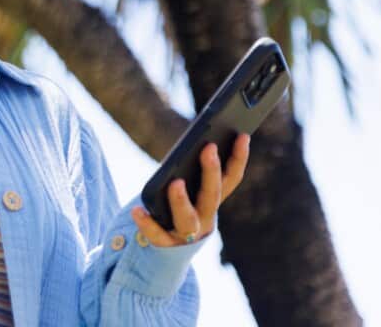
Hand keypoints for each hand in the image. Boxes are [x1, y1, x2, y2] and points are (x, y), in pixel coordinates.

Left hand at [130, 133, 249, 246]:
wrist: (168, 246)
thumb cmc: (177, 205)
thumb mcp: (186, 186)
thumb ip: (189, 168)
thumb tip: (191, 140)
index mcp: (213, 200)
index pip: (231, 179)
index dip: (239, 158)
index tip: (242, 135)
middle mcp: (206, 218)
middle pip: (212, 196)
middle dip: (211, 171)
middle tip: (209, 147)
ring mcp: (187, 234)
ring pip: (187, 219)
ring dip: (182, 201)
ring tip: (175, 183)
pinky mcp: (166, 245)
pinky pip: (157, 235)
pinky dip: (147, 223)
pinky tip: (138, 210)